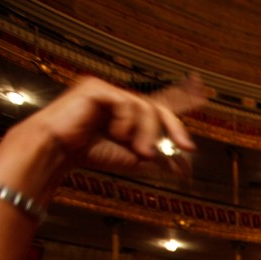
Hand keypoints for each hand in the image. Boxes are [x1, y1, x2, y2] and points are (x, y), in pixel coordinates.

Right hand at [27, 75, 204, 174]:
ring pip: (144, 107)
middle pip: (157, 108)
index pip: (159, 105)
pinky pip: (125, 102)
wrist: (58, 153)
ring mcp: (107, 92)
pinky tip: (115, 134)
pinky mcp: (95, 88)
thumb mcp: (133, 160)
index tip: (202, 96)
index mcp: (127, 114)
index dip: (181, 101)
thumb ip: (159, 160)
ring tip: (138, 152)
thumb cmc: (91, 154)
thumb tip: (185, 169)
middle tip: (180, 148)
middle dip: (172, 128)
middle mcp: (118, 99)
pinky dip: (126, 122)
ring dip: (147, 133)